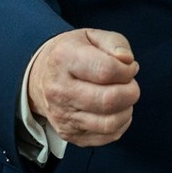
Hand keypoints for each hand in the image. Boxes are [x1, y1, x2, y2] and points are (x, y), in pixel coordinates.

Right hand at [27, 29, 139, 146]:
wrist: (40, 76)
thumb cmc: (74, 53)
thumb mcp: (92, 36)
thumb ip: (115, 43)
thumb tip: (127, 61)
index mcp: (65, 59)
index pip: (106, 71)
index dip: (127, 70)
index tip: (129, 67)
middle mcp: (59, 90)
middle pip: (108, 100)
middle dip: (131, 92)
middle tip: (130, 84)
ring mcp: (62, 115)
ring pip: (109, 123)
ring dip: (127, 109)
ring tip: (123, 97)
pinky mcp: (69, 134)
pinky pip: (106, 137)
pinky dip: (120, 124)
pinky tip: (115, 110)